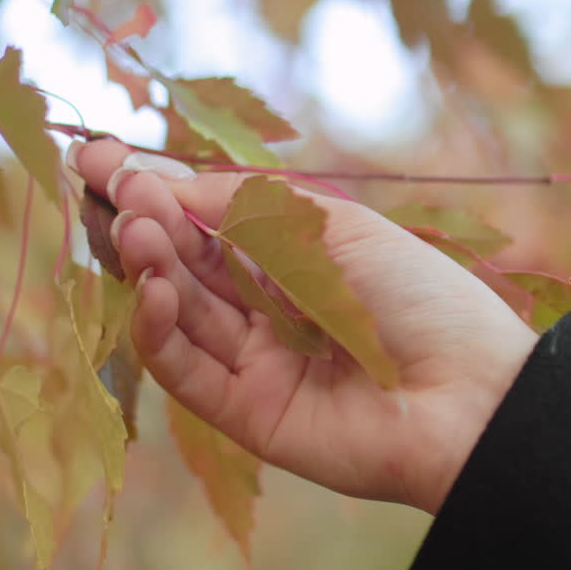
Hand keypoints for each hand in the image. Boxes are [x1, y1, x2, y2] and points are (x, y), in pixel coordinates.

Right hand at [68, 139, 538, 513]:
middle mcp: (265, 308)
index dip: (153, 189)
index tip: (100, 156)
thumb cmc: (418, 294)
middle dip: (143, 220)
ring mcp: (253, 361)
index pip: (203, 220)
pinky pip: (186, 372)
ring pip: (178, 311)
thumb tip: (161, 180)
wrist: (471, 392)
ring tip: (133, 227)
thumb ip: (244, 206)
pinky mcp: (245, 413)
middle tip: (111, 185)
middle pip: (183, 262)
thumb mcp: (332, 226)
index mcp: (290, 258)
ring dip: (148, 267)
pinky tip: (157, 290)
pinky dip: (161, 330)